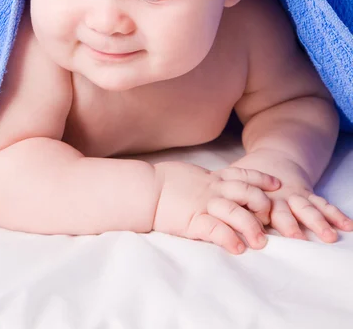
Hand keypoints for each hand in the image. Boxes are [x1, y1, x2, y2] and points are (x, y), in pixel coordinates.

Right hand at [153, 160, 280, 254]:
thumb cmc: (164, 184)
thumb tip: (218, 186)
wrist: (144, 190)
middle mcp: (212, 189)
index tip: (277, 185)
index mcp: (212, 178)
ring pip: (236, 211)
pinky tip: (238, 248)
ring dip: (251, 226)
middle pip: (247, 192)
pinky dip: (229, 238)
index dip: (262, 179)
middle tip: (272, 218)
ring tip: (261, 242)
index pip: (244, 174)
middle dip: (263, 204)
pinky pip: (216, 229)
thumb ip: (207, 181)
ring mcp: (204, 204)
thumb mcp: (191, 177)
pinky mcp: (193, 220)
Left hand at [231, 151, 352, 241]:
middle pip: (284, 209)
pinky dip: (336, 214)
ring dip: (318, 222)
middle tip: (296, 238)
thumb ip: (220, 195)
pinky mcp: (309, 196)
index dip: (261, 218)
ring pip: (307, 208)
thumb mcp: (231, 181)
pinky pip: (323, 204)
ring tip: (329, 236)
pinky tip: (348, 226)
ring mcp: (295, 195)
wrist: (274, 163)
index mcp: (256, 193)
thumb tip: (197, 211)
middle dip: (291, 223)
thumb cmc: (246, 179)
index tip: (263, 234)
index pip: (258, 206)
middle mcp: (277, 196)